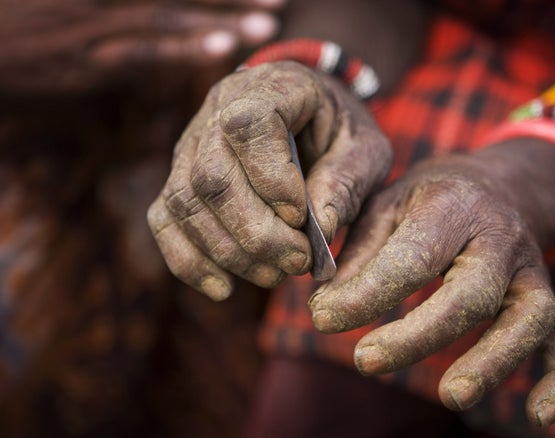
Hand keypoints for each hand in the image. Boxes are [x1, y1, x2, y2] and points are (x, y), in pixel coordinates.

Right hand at [0, 0, 284, 93]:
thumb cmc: (17, 19)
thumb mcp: (71, 0)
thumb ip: (117, 2)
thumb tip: (162, 8)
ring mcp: (96, 21)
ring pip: (171, 13)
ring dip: (224, 16)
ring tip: (272, 21)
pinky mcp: (87, 58)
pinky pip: (144, 50)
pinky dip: (183, 47)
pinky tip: (221, 47)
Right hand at [147, 61, 391, 298]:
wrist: (313, 120)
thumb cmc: (341, 134)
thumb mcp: (364, 150)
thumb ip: (346, 183)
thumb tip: (318, 230)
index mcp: (270, 86)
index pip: (249, 126)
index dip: (271, 179)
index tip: (301, 219)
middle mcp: (218, 109)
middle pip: (212, 177)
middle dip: (255, 233)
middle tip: (297, 263)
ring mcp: (191, 144)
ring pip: (185, 203)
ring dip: (229, 252)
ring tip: (275, 276)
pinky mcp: (181, 179)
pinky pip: (166, 221)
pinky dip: (189, 261)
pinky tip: (224, 288)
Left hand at [308, 141, 554, 425]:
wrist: (497, 186)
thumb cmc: (429, 202)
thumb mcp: (386, 206)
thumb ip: (357, 254)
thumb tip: (326, 307)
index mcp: (453, 207)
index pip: (412, 257)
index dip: (368, 293)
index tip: (322, 318)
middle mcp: (502, 240)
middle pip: (472, 294)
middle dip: (419, 334)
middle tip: (365, 361)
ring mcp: (533, 274)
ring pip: (528, 321)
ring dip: (492, 362)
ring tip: (451, 396)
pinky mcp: (549, 303)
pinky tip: (540, 416)